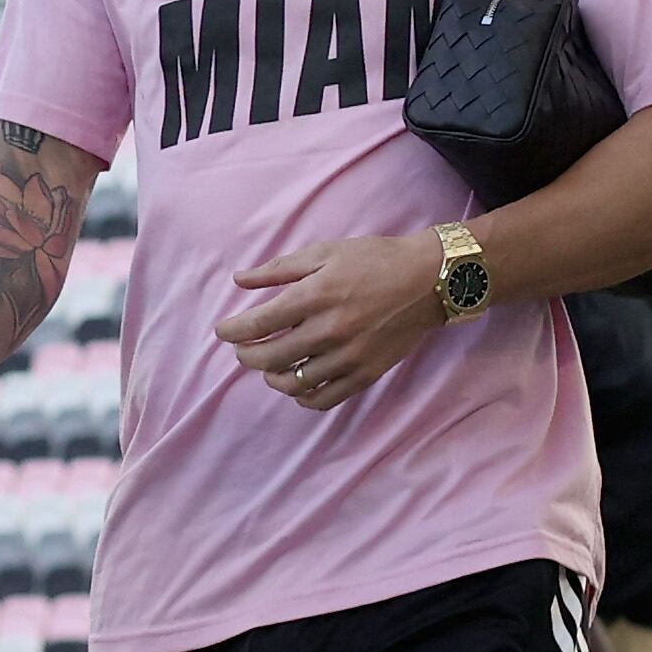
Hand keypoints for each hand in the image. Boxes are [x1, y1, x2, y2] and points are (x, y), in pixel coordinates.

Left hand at [213, 236, 444, 412]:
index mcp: (315, 296)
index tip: (223, 331)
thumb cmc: (374, 260)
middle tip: (243, 349)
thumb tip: (239, 280)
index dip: (232, 332)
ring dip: (272, 377)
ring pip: (293, 384)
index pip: (258, 325)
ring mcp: (348, 357)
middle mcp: (329, 331)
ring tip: (269, 366)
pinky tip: (297, 383)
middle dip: (246, 356)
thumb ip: (278, 269)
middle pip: (269, 358)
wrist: (428, 280)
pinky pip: (324, 399)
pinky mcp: (365, 374)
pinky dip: (303, 397)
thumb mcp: (324, 252)